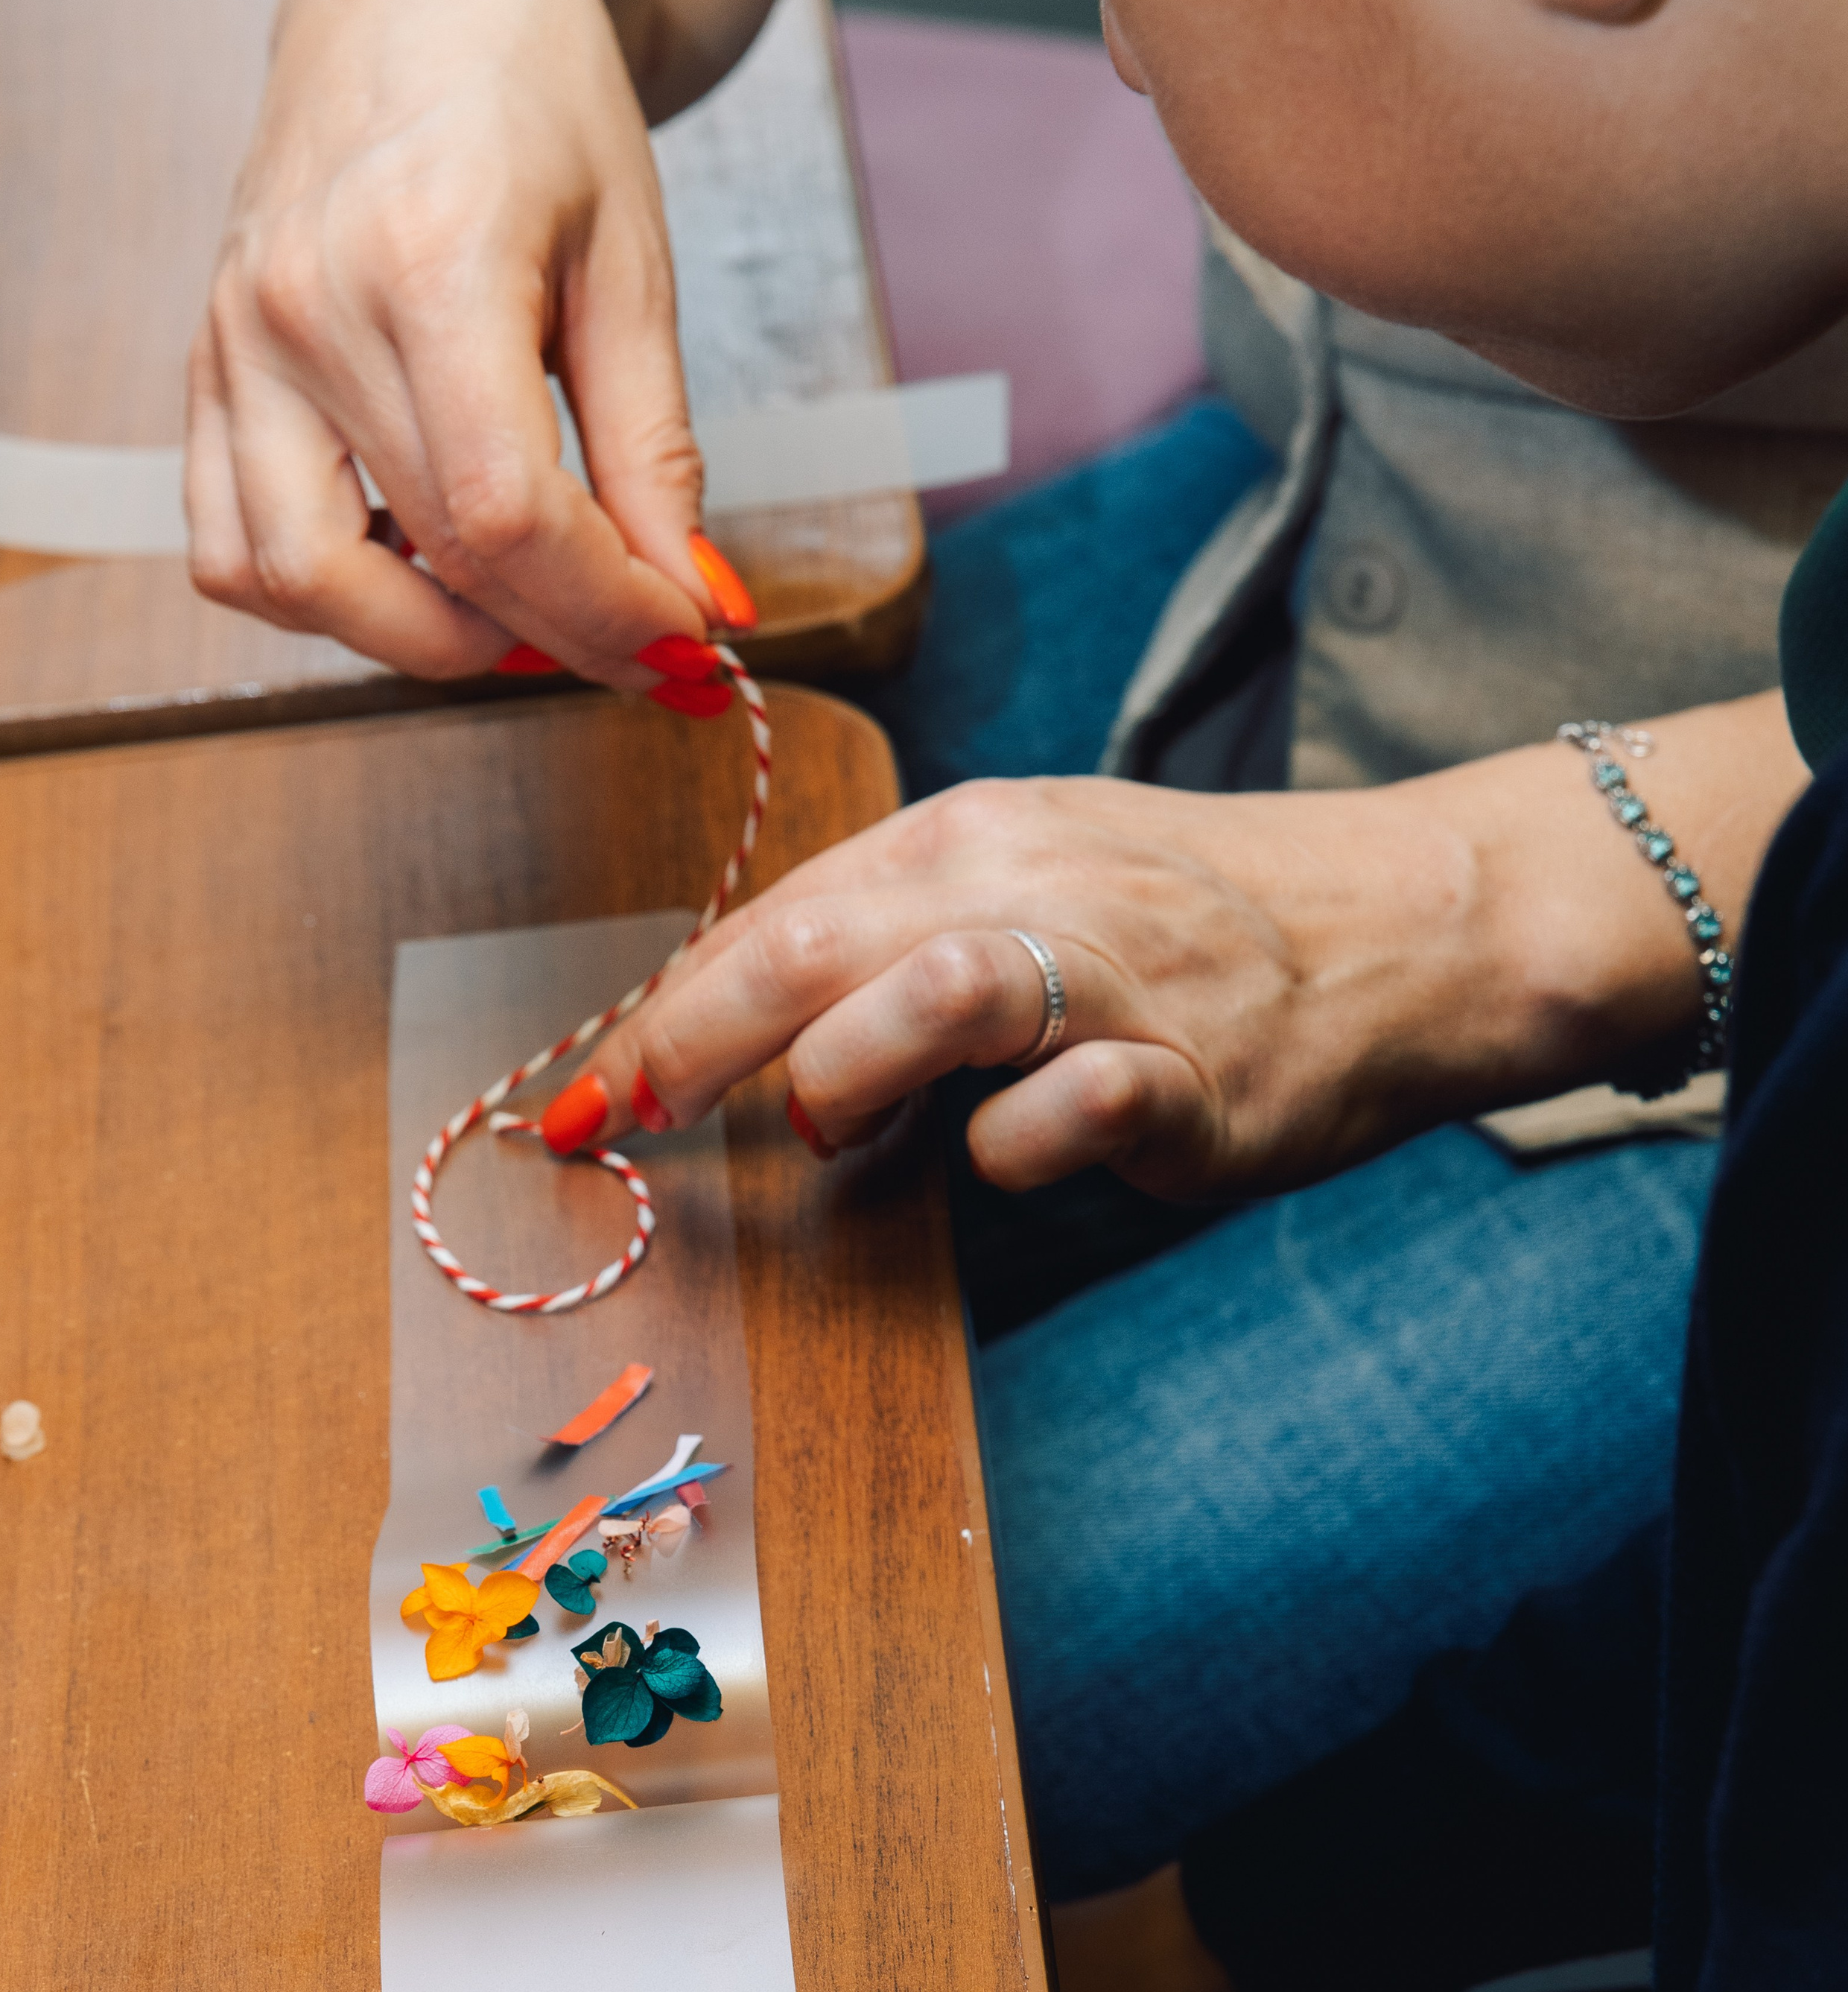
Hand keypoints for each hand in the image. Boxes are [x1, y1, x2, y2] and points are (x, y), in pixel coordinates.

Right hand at [186, 0, 721, 682]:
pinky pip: (229, 544)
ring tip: (523, 605)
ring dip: (421, 637)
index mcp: (426, 263)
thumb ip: (654, 449)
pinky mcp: (207, 363)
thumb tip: (692, 599)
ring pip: (295, 581)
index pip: (509, 518)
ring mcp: (236, 340)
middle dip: (556, 637)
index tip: (684, 641)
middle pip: (427, 561)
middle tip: (636, 642)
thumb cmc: (538, 95)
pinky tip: (417, 564)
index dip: (608, 610)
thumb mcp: (632, 265)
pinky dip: (322, 595)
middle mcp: (305, 311)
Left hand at [547, 696, 1805, 1197]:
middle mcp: (1033, 887)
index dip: (665, 1009)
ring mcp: (1119, 979)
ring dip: (843, 1071)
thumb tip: (744, 1023)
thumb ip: (896, 937)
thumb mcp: (1035, 876)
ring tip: (824, 1120)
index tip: (586, 1093)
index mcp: (976, 834)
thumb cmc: (1199, 913)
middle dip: (694, 1038)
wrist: (1405, 920)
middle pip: (818, 944)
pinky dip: (1017, 1148)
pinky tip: (1009, 1156)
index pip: (780, 915)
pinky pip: (1078, 1110)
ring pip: (933, 993)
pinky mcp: (1198, 1077)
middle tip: (629, 1117)